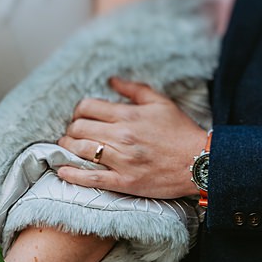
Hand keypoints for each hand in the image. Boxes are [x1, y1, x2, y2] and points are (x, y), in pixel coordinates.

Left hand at [56, 77, 207, 198]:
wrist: (199, 163)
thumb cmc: (181, 132)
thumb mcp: (160, 103)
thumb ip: (134, 89)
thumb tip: (111, 80)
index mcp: (128, 115)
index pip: (87, 107)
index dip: (78, 110)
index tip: (80, 115)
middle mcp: (121, 137)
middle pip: (79, 128)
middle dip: (71, 128)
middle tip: (72, 131)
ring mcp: (121, 160)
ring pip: (81, 150)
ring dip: (68, 147)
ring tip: (68, 146)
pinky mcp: (124, 181)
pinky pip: (91, 178)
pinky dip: (73, 174)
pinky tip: (63, 171)